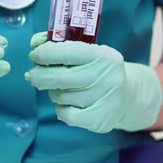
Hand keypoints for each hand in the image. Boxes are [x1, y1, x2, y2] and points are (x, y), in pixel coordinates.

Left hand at [25, 32, 162, 132]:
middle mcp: (106, 76)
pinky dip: (60, 110)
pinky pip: (66, 115)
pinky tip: (67, 105)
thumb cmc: (100, 70)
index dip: (45, 54)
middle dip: (39, 76)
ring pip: (61, 96)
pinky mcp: (100, 119)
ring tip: (61, 89)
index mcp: (103, 55)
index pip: (68, 52)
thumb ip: (63, 46)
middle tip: (32, 76)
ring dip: (54, 92)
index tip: (34, 55)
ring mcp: (105, 99)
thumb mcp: (89, 53)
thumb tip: (35, 43)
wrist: (130, 95)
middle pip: (60, 78)